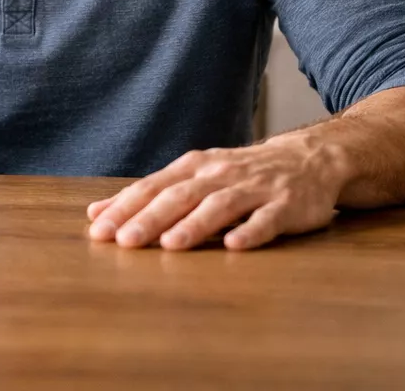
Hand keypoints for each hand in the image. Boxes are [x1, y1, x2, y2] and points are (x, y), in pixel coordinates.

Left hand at [85, 133, 349, 250]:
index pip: (153, 187)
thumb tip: (97, 213)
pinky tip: (234, 245)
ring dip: (194, 224)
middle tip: (124, 241)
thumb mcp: (193, 176)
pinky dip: (250, 231)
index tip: (99, 230)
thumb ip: (149, 194)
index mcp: (194, 167)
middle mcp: (220, 174)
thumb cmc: (239, 173)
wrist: (307, 158)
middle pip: (180, 196)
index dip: (125, 208)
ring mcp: (254, 188)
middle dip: (150, 218)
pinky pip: (267, 220)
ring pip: (220, 205)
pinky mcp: (286, 205)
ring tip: (171, 243)